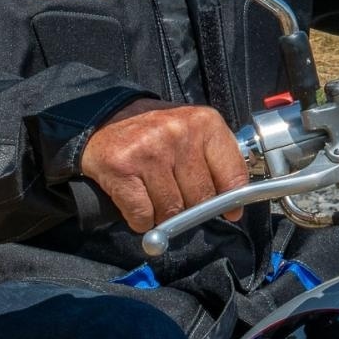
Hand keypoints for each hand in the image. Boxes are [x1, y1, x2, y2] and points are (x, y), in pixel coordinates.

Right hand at [79, 99, 248, 233]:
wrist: (104, 119)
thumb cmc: (155, 131)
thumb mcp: (193, 131)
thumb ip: (217, 160)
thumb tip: (233, 207)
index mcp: (204, 122)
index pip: (233, 174)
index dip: (231, 199)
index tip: (230, 211)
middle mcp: (178, 133)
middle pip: (202, 198)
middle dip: (191, 206)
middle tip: (176, 192)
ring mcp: (149, 151)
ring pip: (172, 211)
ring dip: (163, 213)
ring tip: (153, 191)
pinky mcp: (122, 169)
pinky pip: (143, 217)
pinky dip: (140, 219)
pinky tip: (137, 198)